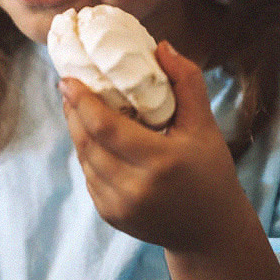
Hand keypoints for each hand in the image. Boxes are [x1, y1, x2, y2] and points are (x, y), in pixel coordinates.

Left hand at [60, 41, 245, 253]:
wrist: (210, 233)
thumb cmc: (211, 173)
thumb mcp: (206, 126)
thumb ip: (187, 83)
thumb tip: (161, 46)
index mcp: (161, 162)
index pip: (105, 128)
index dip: (81, 102)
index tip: (68, 79)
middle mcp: (135, 188)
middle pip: (87, 143)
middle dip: (73, 112)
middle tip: (68, 86)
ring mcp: (119, 206)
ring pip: (84, 159)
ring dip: (77, 131)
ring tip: (76, 107)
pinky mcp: (110, 216)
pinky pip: (89, 176)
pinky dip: (87, 153)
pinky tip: (91, 137)